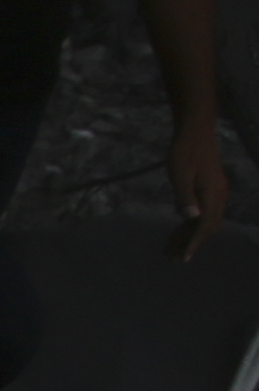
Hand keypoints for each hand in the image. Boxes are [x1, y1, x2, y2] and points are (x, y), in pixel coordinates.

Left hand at [181, 122, 227, 257]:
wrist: (196, 131)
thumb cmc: (185, 151)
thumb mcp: (180, 174)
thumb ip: (184, 196)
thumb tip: (190, 217)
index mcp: (213, 193)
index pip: (205, 224)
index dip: (195, 243)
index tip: (184, 257)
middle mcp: (218, 196)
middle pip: (208, 227)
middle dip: (192, 243)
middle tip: (173, 258)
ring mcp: (215, 193)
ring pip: (205, 221)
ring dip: (189, 236)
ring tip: (171, 249)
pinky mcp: (209, 190)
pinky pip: (202, 212)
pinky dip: (190, 224)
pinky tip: (177, 232)